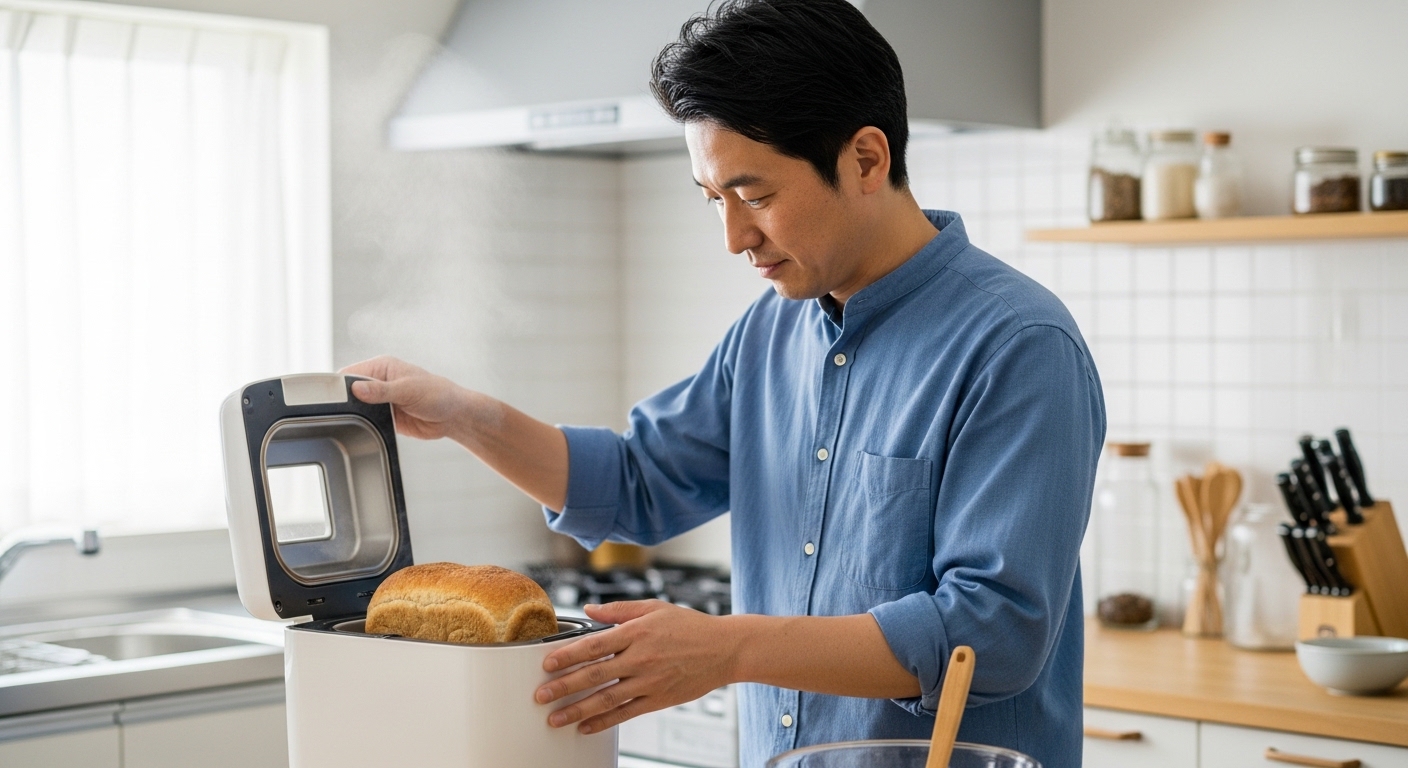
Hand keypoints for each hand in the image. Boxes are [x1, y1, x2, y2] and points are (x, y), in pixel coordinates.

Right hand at [339, 356, 466, 439]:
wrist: (453, 416)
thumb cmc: (438, 394)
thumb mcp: (409, 390)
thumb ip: (382, 390)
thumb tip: (356, 388)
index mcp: (382, 367)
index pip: (350, 373)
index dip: (339, 385)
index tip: (330, 398)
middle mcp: (379, 382)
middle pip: (350, 391)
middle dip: (345, 402)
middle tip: (340, 414)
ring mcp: (381, 400)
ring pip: (357, 407)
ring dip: (355, 415)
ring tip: (352, 423)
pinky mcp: (385, 416)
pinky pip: (367, 420)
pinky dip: (364, 425)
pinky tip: (362, 429)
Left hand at [535, 600, 738, 733]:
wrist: (725, 649)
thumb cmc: (690, 626)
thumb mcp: (654, 608)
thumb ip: (619, 610)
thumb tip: (590, 609)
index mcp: (637, 632)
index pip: (594, 645)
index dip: (568, 655)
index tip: (547, 663)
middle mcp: (641, 658)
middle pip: (594, 675)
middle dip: (564, 686)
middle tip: (541, 696)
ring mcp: (650, 681)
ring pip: (606, 699)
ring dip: (578, 710)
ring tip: (555, 718)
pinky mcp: (658, 699)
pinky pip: (626, 713)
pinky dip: (604, 722)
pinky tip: (585, 727)